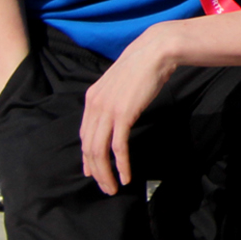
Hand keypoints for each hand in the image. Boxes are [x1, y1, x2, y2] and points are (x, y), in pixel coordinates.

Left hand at [78, 23, 181, 195]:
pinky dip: (121, 165)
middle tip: (105, 187)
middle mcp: (94, 106)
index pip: (85, 135)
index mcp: (91, 99)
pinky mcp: (123, 115)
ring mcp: (107, 110)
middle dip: (95, 171)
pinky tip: (126, 176)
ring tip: (113, 188)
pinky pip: (118, 147)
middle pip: (88, 147)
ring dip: (106, 173)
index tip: (93, 172)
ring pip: (100, 151)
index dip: (88, 157)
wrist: (155, 52)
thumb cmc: (143, 66)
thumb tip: (116, 114)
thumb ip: (113, 99)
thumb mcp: (120, 84)